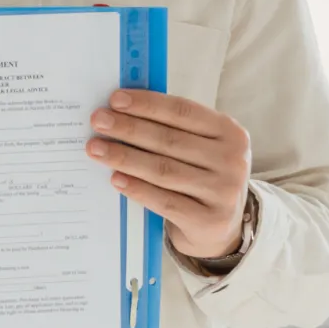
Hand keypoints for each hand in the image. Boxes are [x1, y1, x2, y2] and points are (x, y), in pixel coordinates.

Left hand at [86, 89, 250, 260]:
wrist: (222, 227)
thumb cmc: (202, 175)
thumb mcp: (200, 147)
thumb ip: (172, 127)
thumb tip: (122, 109)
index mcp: (230, 132)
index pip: (182, 111)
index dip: (147, 104)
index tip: (115, 100)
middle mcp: (232, 161)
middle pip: (169, 140)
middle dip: (128, 128)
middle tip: (98, 121)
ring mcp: (223, 192)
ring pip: (163, 170)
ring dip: (124, 157)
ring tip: (96, 148)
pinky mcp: (208, 221)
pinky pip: (164, 201)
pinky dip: (137, 188)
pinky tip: (115, 178)